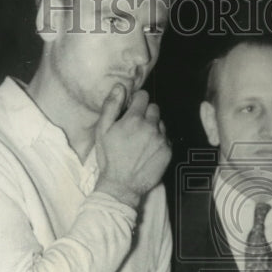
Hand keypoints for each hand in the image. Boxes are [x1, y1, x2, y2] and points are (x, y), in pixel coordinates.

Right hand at [95, 85, 171, 207]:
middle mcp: (151, 127)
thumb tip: (120, 86)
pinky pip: (166, 138)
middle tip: (136, 127)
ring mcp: (162, 139)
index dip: (136, 101)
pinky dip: (159, 141)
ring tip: (142, 141)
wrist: (122, 185)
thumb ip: (111, 106)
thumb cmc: (109, 158)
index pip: (143, 96)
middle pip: (154, 108)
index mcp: (134, 119)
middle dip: (146, 113)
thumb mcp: (102, 131)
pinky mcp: (168, 152)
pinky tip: (148, 150)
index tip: (132, 108)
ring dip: (154, 127)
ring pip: (161, 123)